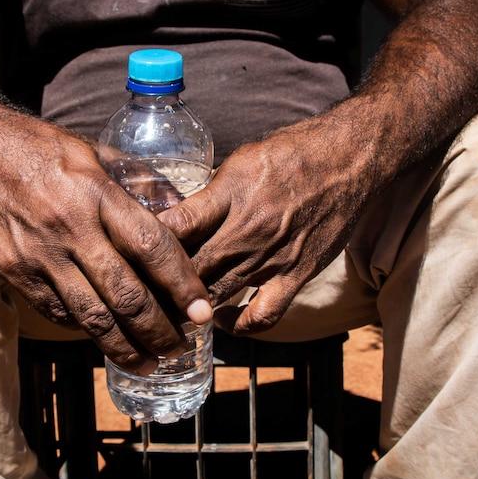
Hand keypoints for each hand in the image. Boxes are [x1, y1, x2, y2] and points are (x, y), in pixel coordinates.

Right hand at [0, 110, 211, 372]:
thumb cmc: (39, 147)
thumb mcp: (94, 150)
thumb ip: (136, 180)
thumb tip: (178, 211)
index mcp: (96, 194)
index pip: (151, 248)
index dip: (181, 284)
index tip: (202, 309)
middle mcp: (68, 228)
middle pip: (124, 294)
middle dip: (158, 330)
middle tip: (178, 347)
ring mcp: (37, 254)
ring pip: (90, 316)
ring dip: (124, 347)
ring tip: (148, 362)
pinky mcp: (13, 271)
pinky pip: (56, 312)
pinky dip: (85, 330)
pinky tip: (105, 340)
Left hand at [160, 114, 371, 334]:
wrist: (349, 159)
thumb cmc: (293, 153)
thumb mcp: (241, 159)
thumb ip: (211, 192)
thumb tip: (180, 212)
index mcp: (228, 196)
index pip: (175, 228)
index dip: (146, 245)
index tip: (127, 255)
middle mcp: (246, 230)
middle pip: (190, 269)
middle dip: (161, 285)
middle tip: (141, 296)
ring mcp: (271, 257)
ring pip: (218, 294)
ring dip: (191, 307)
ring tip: (170, 312)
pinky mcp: (296, 275)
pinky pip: (264, 314)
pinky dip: (240, 325)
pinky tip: (223, 321)